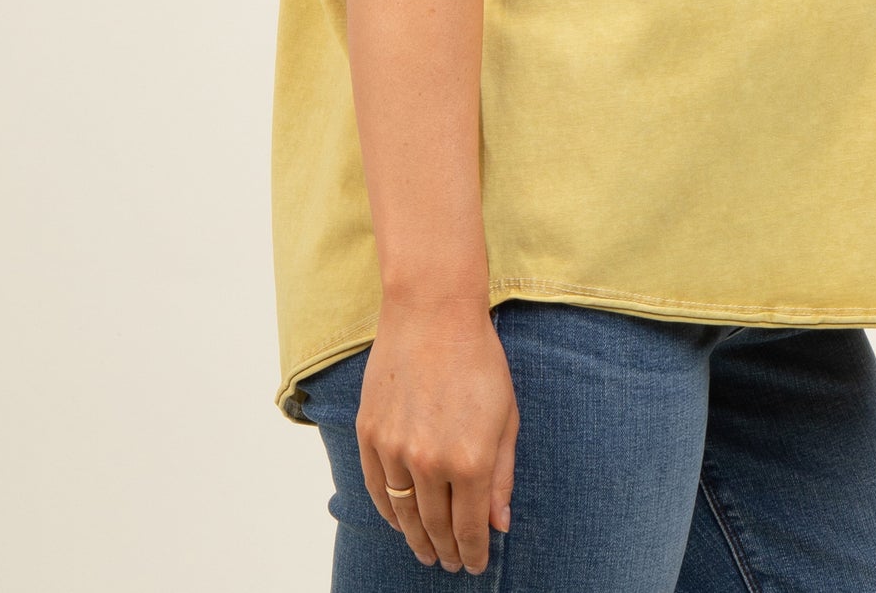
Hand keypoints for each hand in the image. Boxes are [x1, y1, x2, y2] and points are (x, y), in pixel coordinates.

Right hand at [356, 291, 517, 573]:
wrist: (432, 311)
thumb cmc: (478, 359)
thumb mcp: (506, 417)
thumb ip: (502, 475)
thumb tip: (499, 524)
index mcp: (470, 461)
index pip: (470, 528)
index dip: (473, 552)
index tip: (474, 564)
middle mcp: (429, 462)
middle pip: (435, 527)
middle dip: (446, 550)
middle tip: (450, 562)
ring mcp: (394, 449)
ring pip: (404, 513)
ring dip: (416, 538)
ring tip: (426, 550)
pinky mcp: (369, 433)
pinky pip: (377, 488)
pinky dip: (388, 511)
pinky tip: (399, 520)